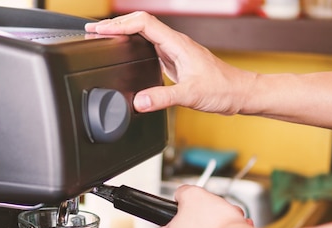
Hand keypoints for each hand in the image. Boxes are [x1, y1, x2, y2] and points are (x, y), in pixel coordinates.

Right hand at [85, 12, 255, 114]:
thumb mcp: (190, 95)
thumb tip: (138, 101)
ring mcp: (174, 50)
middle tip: (92, 32)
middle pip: (139, 23)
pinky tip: (124, 51)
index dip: (119, 25)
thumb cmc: (223, 89)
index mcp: (177, 44)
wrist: (239, 93)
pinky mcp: (174, 60)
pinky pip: (148, 45)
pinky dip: (131, 44)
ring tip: (102, 37)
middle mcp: (175, 43)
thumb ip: (163, 98)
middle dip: (114, 26)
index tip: (100, 31)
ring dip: (122, 32)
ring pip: (143, 33)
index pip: (143, 23)